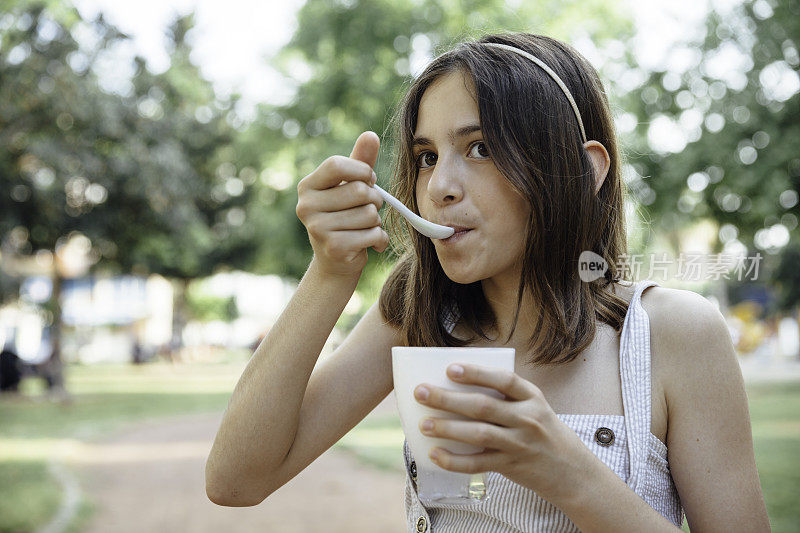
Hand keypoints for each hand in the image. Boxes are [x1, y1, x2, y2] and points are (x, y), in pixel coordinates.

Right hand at [295, 131, 388, 279]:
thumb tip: (371, 134)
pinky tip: (369, 243)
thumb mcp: (351, 185)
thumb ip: (361, 160)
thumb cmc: (345, 216)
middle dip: (374, 200)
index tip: (368, 180)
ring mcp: (318, 229)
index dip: (362, 171)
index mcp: (307, 186)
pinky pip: (374, 234)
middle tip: (368, 209)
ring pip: (370, 213)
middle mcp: (306, 207)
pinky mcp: (334, 248)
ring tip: (365, 227)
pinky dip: (379, 239)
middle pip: (360, 190)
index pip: (338, 165)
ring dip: (377, 221)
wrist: (336, 261)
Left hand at [413, 363, 599, 504]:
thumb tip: (455, 388)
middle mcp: (527, 419)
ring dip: (448, 428)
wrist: (572, 471)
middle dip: (448, 398)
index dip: (477, 373)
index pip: (504, 380)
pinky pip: (478, 464)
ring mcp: (519, 444)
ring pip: (479, 434)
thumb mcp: (534, 408)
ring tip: (424, 424)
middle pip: (483, 406)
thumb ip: (505, 398)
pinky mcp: (511, 466)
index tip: (450, 369)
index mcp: (532, 397)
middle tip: (421, 392)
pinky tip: (436, 454)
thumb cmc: (543, 431)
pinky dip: (455, 461)